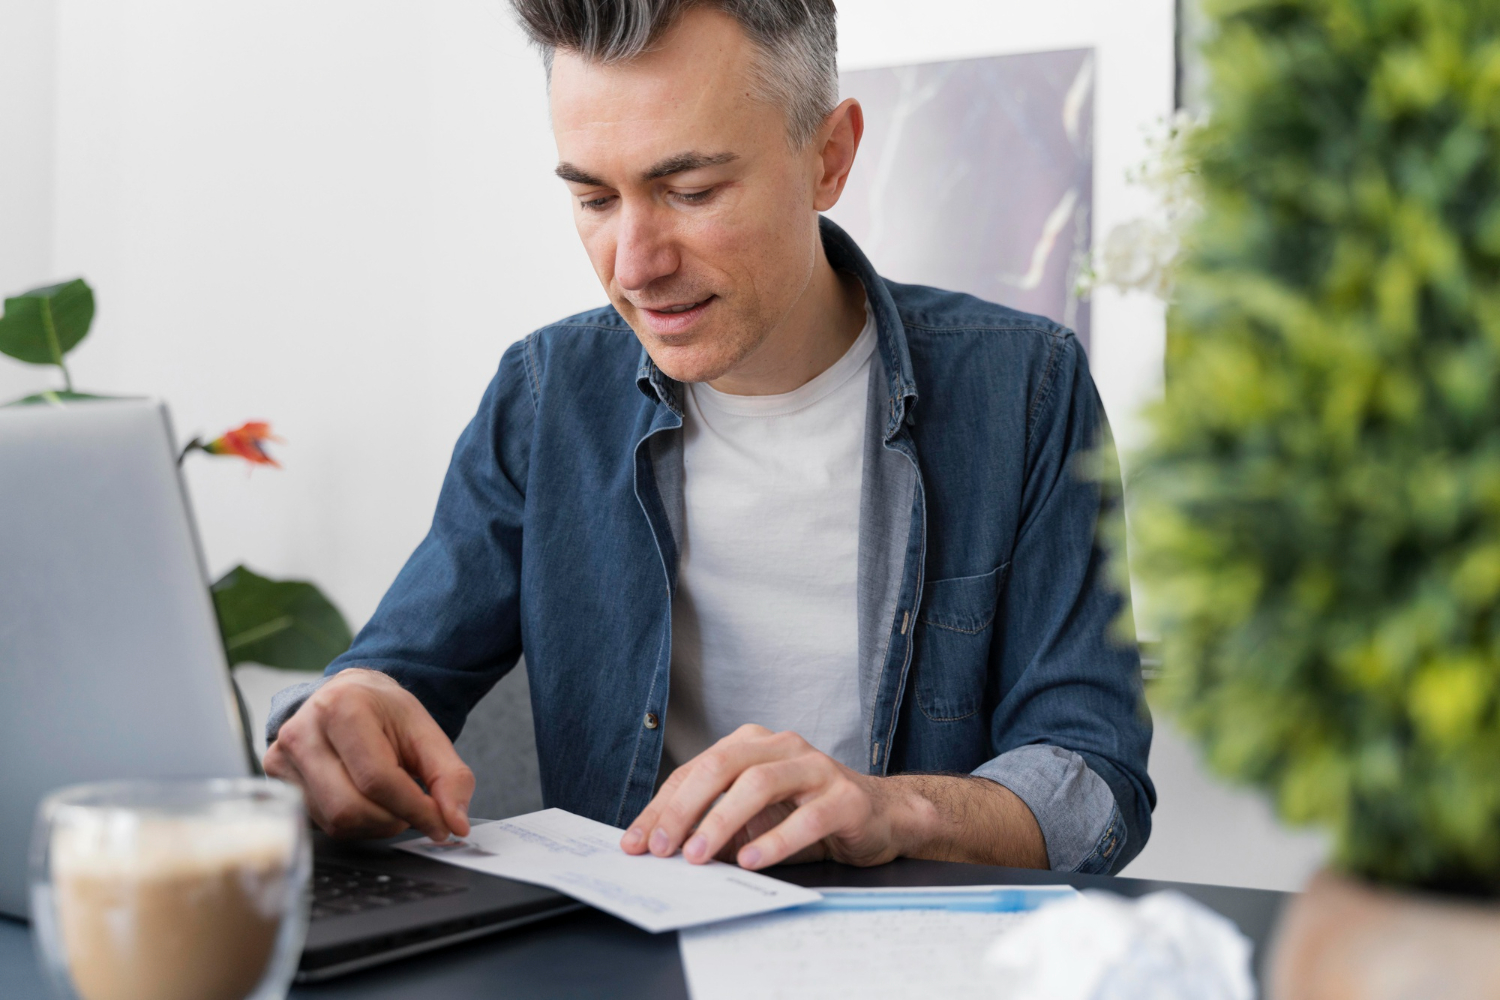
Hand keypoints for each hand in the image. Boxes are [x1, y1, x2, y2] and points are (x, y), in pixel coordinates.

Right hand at [263, 668, 473, 842]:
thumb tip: (456, 823)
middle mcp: (302, 731)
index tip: (441, 825)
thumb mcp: (426, 732)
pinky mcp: (275, 779)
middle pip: (351, 807)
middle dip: (393, 819)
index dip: (414, 809)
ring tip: (390, 800)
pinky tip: (364, 800)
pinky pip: (319, 823)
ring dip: (374, 824)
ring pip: (335, 821)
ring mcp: (281, 757)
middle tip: (414, 810)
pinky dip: (353, 823)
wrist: (348, 694)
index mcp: (342, 707)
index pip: (378, 779)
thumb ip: (449, 777)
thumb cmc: (385, 712)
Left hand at [621, 724, 908, 870]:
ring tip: (699, 856)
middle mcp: (781, 746)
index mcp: (751, 745)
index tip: (636, 842)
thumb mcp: (753, 821)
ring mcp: (815, 767)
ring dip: (722, 821)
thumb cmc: (807, 814)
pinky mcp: (844, 797)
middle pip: (721, 766)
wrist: (879, 818)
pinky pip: (806, 817)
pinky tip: (750, 860)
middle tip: (660, 847)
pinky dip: (774, 840)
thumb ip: (715, 828)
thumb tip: (665, 852)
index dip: (662, 806)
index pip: (696, 770)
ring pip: (759, 783)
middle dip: (684, 808)